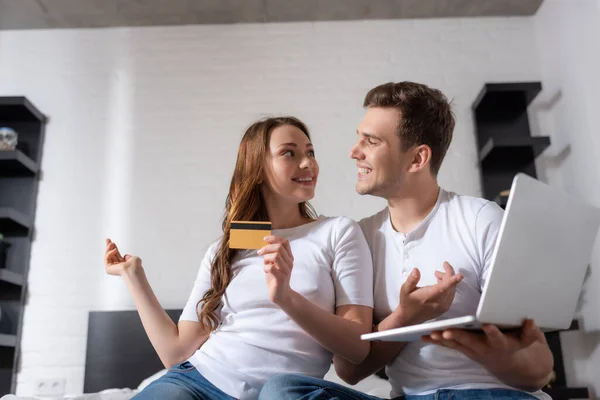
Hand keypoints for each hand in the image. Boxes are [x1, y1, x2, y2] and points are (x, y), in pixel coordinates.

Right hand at [104, 238, 141, 275]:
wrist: (133, 270)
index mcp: (123, 264)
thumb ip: (129, 257)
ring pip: (107, 256)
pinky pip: (107, 258)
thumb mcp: (134, 258)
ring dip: (108, 248)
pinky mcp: (108, 268)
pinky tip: (114, 250)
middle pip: (111, 255)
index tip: (113, 243)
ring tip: (111, 243)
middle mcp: (117, 266)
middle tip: (107, 239)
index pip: (117, 255)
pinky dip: (109, 253)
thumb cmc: (135, 265)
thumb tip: (125, 256)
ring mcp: (112, 268)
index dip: (114, 248)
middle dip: (108, 247)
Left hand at [257, 236, 293, 305]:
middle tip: (260, 252)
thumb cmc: (276, 277)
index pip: (285, 242)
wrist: (281, 294)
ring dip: (266, 258)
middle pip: (279, 247)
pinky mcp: (281, 278)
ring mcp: (286, 270)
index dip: (274, 238)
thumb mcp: (274, 263)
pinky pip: (271, 268)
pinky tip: (266, 271)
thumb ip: (272, 255)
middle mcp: (289, 262)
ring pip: (276, 256)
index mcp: (289, 257)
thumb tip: (265, 244)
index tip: (265, 239)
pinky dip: (265, 268)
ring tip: (264, 263)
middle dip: (267, 248)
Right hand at [397, 262, 462, 324]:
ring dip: (448, 280)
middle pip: (450, 286)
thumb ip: (411, 279)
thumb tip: (416, 270)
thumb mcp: (405, 289)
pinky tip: (441, 284)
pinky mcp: (445, 308)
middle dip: (447, 274)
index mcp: (429, 297)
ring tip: (437, 276)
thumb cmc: (407, 302)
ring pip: (452, 290)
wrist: (409, 317)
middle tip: (437, 271)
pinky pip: (451, 294)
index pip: (443, 288)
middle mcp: (438, 303)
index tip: (460, 276)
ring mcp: (443, 306)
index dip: (452, 281)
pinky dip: (449, 287)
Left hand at [422, 319, 543, 374]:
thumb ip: (530, 331)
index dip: (493, 332)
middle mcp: (485, 348)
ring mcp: (473, 350)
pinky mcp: (464, 350)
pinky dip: (437, 341)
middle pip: (470, 342)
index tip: (488, 325)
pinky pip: (449, 346)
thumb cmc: (517, 345)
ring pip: (456, 344)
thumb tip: (531, 321)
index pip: (497, 338)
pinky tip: (423, 337)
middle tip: (446, 331)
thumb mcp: (528, 339)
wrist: (510, 364)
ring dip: (442, 339)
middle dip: (458, 336)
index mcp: (501, 344)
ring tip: (429, 333)